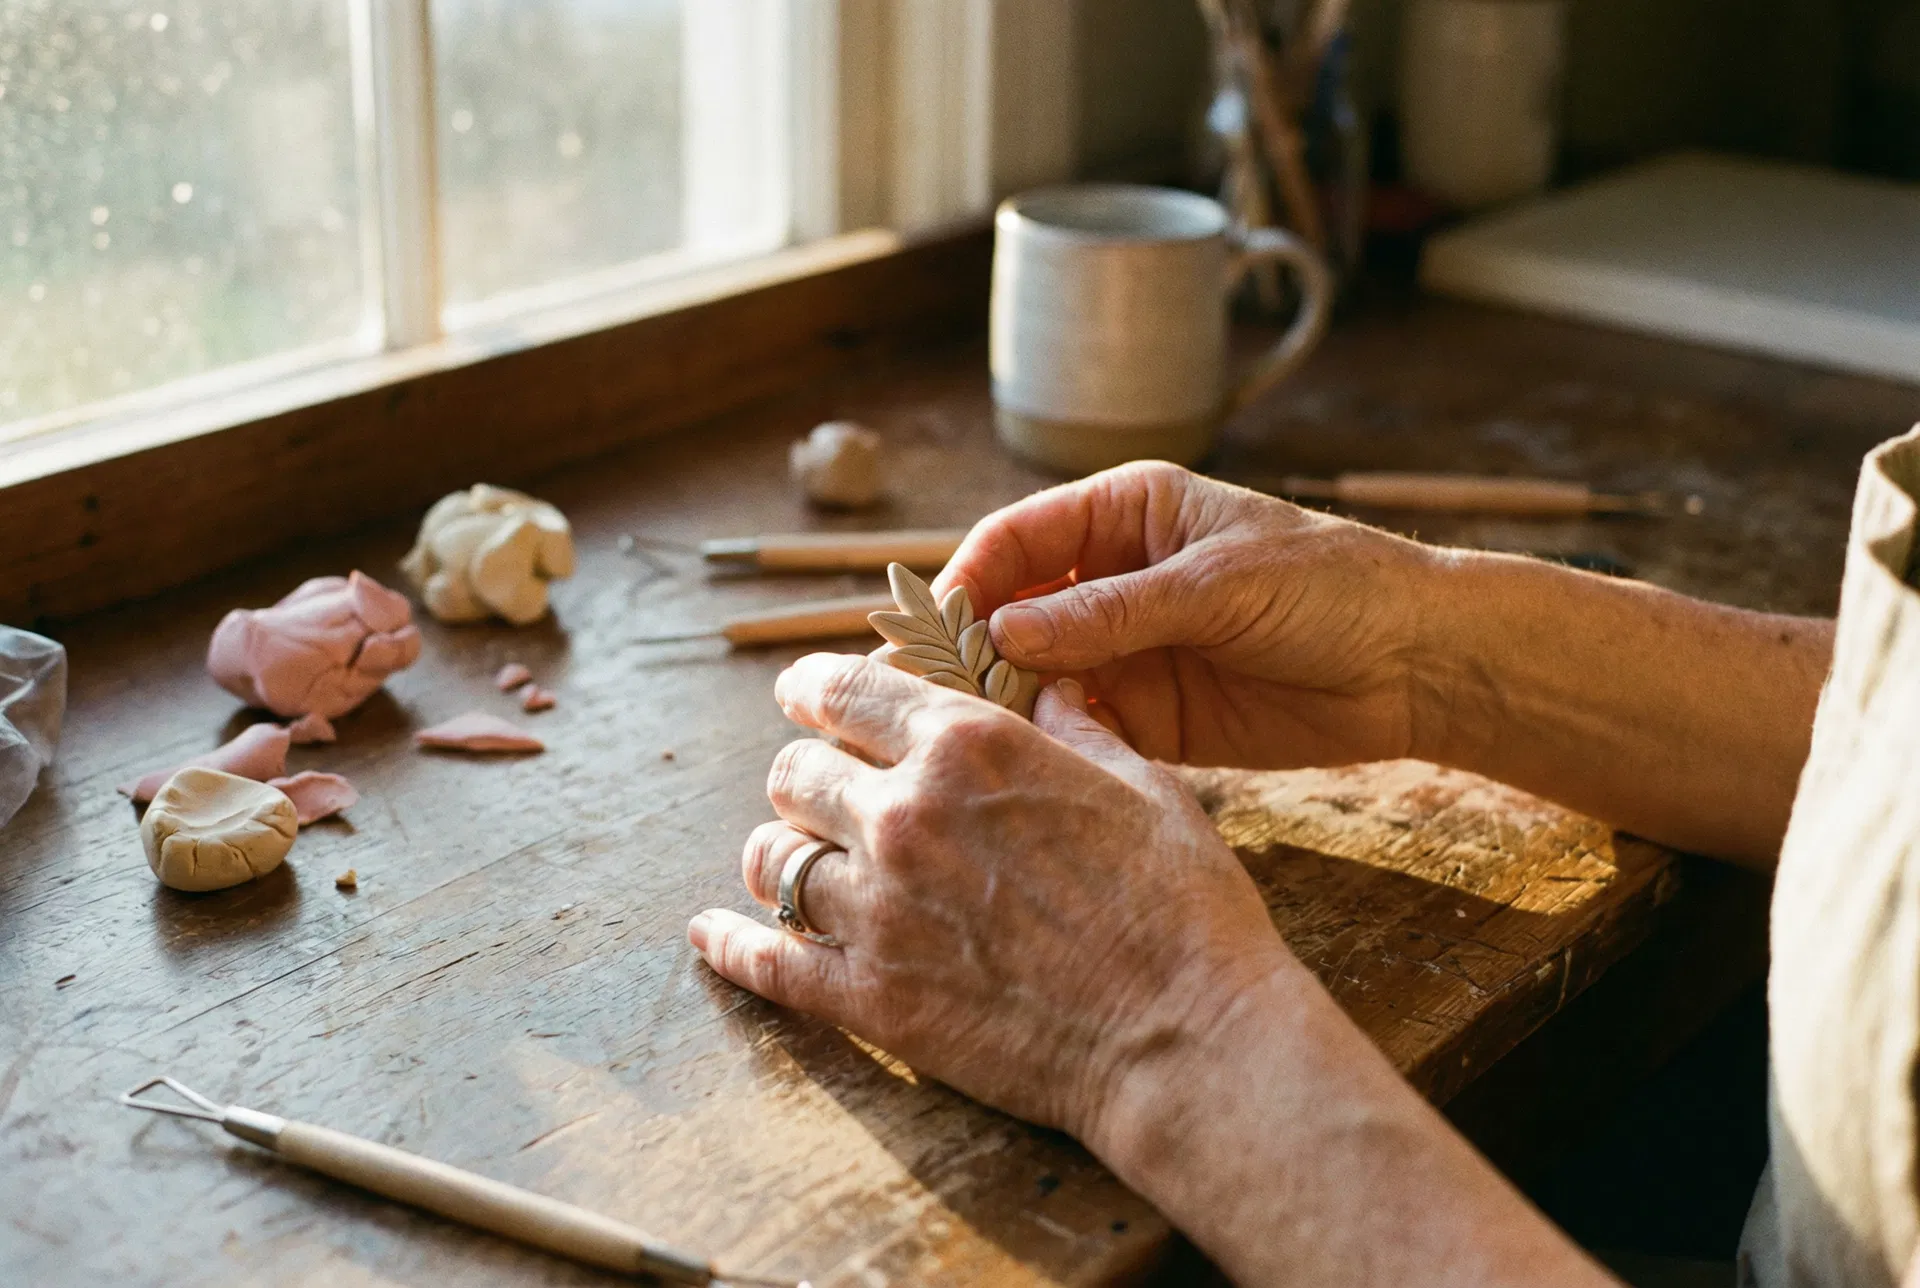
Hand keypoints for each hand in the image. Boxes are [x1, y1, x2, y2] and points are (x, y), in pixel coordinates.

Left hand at [687, 653, 1292, 1142]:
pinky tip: (713, 934)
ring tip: (795, 861)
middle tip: (824, 790)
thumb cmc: (1182, 909)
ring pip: (772, 861)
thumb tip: (1044, 682)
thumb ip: (1074, 726)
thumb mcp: (1142, 785)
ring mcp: (879, 911)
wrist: (1184, 1040)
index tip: (802, 692)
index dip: (812, 685)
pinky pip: (767, 962)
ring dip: (780, 854)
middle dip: (805, 775)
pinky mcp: (870, 999)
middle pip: (795, 774)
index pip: (846, 691)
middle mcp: (905, 816)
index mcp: (968, 747)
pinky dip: (731, 945)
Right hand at [935, 461, 1440, 769]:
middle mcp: (1112, 579)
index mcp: (1125, 514)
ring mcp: (1127, 651)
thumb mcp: (1219, 585)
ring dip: (1004, 705)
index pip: (1017, 539)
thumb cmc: (1333, 588)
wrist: (1419, 665)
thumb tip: (1005, 631)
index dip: (968, 580)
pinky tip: (1037, 764)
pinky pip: (1080, 728)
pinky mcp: (1150, 716)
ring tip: (973, 741)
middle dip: (971, 651)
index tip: (932, 632)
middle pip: (1011, 611)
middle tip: (930, 699)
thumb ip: (1112, 611)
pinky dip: (1053, 745)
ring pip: (1035, 676)